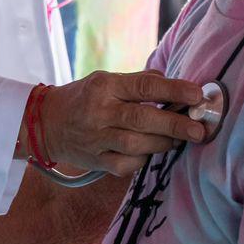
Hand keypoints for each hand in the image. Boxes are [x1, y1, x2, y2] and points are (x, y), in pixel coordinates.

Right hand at [41, 70, 207, 175]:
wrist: (45, 123)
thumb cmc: (84, 98)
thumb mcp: (106, 80)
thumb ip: (139, 82)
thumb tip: (175, 84)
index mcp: (105, 86)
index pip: (145, 86)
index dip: (174, 90)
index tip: (197, 95)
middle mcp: (100, 112)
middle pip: (143, 119)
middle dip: (175, 124)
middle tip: (198, 129)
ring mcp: (96, 139)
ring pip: (137, 145)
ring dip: (163, 143)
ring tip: (179, 139)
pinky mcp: (95, 161)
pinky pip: (126, 164)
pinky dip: (143, 158)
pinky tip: (149, 151)